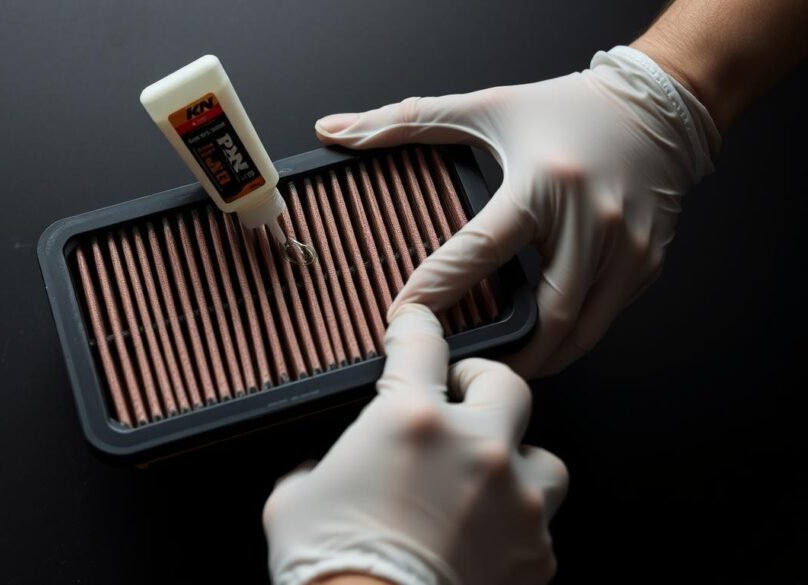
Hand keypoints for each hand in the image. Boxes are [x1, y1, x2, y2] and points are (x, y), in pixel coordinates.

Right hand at [262, 304, 567, 584]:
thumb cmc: (329, 567)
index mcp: (411, 420)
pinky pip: (539, 528)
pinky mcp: (534, 553)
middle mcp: (474, 448)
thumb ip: (320, 469)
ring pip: (545, 460)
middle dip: (484, 387)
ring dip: (517, 464)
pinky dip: (515, 531)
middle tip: (463, 400)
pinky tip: (485, 544)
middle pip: (507, 386)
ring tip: (488, 482)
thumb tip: (324, 472)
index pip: (422, 346)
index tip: (418, 323)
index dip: (418, 327)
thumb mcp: (296, 500)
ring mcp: (513, 501)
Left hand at [315, 47, 718, 377]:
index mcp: (543, 184)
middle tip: (459, 374)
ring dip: (542, 361)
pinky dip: (574, 338)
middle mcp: (591, 221)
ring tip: (500, 374)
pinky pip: (608, 318)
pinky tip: (545, 346)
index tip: (401, 318)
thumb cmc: (568, 108)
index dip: (438, 288)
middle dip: (505, 355)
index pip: (480, 250)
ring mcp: (627, 249)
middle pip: (547, 314)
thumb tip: (333, 127)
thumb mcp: (486, 107)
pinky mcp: (648, 265)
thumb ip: (407, 120)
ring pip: (583, 331)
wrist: (660, 104)